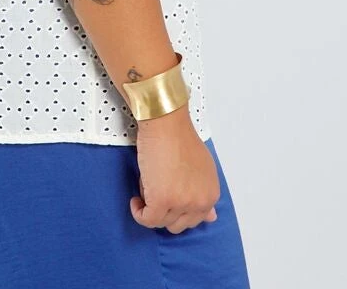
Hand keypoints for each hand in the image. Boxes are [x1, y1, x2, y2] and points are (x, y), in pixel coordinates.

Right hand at [129, 102, 219, 232]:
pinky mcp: (161, 200)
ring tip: (148, 183)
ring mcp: (181, 203)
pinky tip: (135, 200)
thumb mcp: (202, 168)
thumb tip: (211, 217)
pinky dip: (138, 212)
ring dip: (150, 206)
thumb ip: (204, 192)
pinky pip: (146, 219)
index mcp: (211, 194)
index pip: (194, 219)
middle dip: (165, 210)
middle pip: (178, 224)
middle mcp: (200, 202)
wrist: (166, 122)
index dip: (177, 210)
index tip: (167, 199)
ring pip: (161, 222)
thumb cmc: (179, 137)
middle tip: (156, 188)